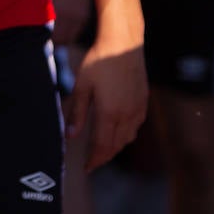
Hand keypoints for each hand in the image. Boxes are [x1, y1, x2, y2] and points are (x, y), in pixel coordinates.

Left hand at [67, 15, 147, 170]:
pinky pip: (135, 127)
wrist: (123, 44)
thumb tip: (69, 136)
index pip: (102, 146)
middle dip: (103, 157)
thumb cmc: (98, 61)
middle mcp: (127, 115)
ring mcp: (138, 109)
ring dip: (115, 147)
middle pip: (115, 146)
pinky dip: (125, 135)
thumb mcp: (82, 85)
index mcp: (109, 113)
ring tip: (102, 150)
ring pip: (127, 138)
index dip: (94, 160)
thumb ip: (77, 112)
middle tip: (92, 163)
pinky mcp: (143, 102)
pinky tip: (117, 132)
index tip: (86, 169)